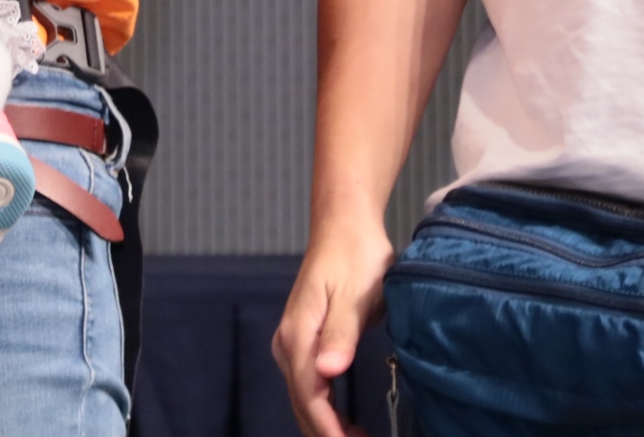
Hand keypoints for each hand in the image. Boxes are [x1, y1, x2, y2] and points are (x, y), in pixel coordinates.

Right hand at [272, 224, 393, 436]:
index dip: (328, 428)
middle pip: (302, 402)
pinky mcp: (303, 341)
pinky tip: (344, 421)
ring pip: (304, 397)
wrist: (344, 227)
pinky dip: (325, 408)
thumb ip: (341, 335)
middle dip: (327, 433)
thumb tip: (327, 373)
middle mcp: (289, 343)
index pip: (309, 395)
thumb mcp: (355, 296)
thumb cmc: (355, 257)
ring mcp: (293, 343)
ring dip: (326, 425)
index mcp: (298, 334)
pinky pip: (309, 385)